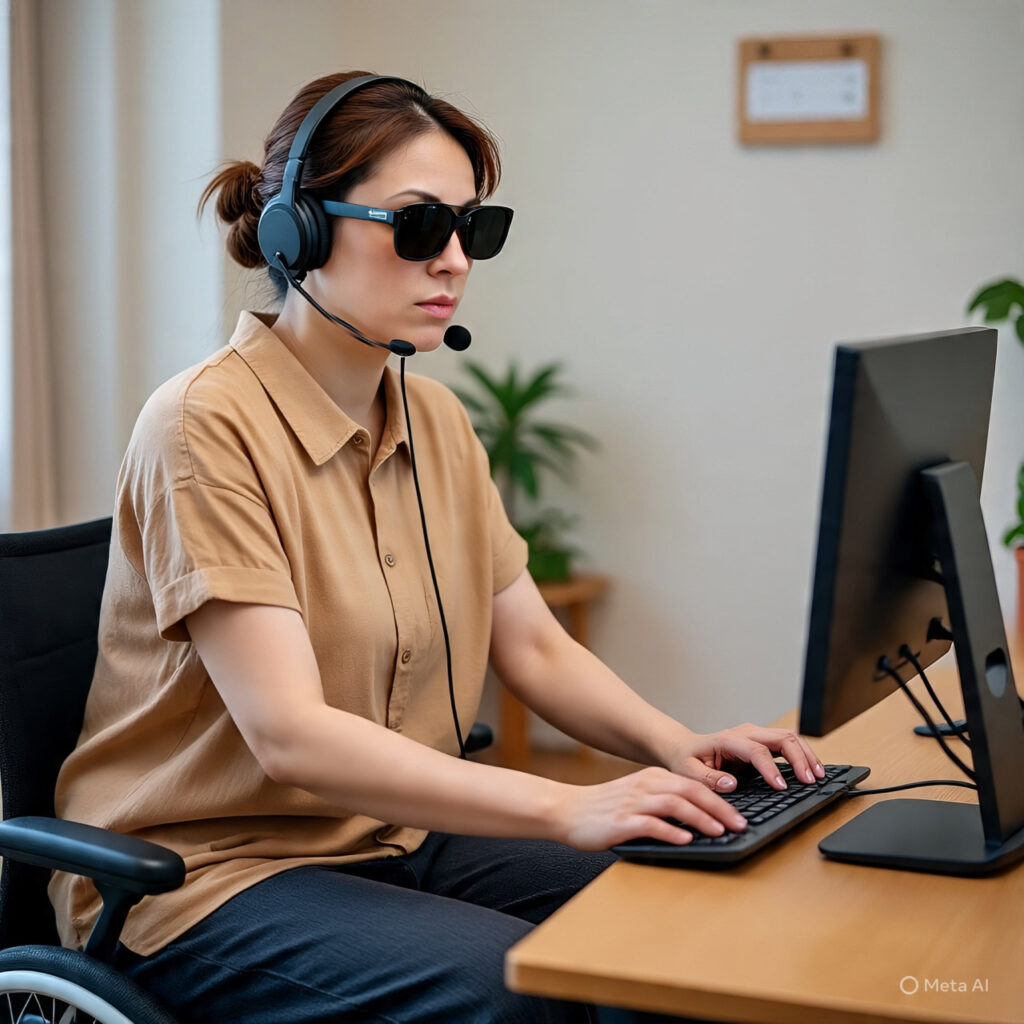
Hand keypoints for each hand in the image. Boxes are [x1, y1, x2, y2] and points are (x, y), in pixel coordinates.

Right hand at [558, 767, 749, 850]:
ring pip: (675, 804)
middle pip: (690, 791)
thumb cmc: (603, 807)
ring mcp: (633, 802)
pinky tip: (686, 840)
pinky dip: (672, 832)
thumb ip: (663, 802)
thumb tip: (697, 819)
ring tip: (719, 831)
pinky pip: (651, 824)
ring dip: (701, 818)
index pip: (694, 784)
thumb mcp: (636, 796)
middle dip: (719, 807)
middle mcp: (645, 786)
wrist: (566, 809)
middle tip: (740, 824)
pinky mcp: (621, 821)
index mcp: (652, 778)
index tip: (739, 814)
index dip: (720, 798)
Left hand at [669, 723, 824, 792]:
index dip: (771, 769)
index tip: (782, 787)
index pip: (756, 751)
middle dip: (799, 758)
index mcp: (727, 740)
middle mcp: (745, 733)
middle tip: (810, 781)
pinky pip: (788, 743)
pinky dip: (803, 754)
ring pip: (789, 737)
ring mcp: (755, 735)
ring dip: (806, 755)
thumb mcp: (688, 772)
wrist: (685, 748)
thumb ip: (708, 779)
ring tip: (818, 776)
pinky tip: (812, 770)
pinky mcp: (762, 741)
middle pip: (780, 738)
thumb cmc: (687, 760)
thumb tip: (730, 784)